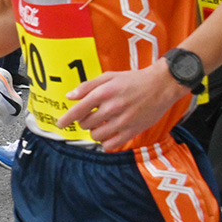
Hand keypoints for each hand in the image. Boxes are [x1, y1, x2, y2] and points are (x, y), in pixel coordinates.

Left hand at [56, 60, 187, 150]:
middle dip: (84, 121)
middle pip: (85, 124)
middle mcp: (111, 108)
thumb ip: (87, 87)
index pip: (78, 110)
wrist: (161, 85)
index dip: (66, 119)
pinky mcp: (133, 131)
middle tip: (90, 116)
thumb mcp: (108, 76)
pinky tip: (108, 135)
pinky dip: (106, 142)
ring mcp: (123, 121)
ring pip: (97, 135)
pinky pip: (112, 145)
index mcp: (103, 93)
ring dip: (94, 132)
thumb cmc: (133, 80)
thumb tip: (70, 96)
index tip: (60, 124)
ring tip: (100, 125)